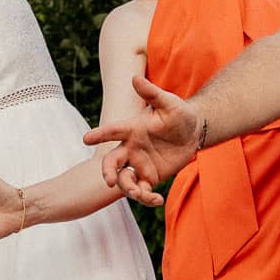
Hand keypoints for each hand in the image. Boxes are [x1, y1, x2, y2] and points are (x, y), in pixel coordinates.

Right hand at [81, 75, 202, 201]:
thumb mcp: (169, 103)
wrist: (193, 132)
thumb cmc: (179, 114)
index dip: (99, 135)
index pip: (112, 131)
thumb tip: (135, 78)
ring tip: (141, 194)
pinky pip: (143, 191)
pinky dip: (147, 199)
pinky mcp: (149, 177)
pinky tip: (157, 201)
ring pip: (125, 180)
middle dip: (108, 171)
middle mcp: (131, 148)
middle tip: (110, 181)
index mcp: (132, 130)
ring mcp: (139, 164)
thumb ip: (152, 93)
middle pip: (112, 162)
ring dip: (129, 189)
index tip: (86, 139)